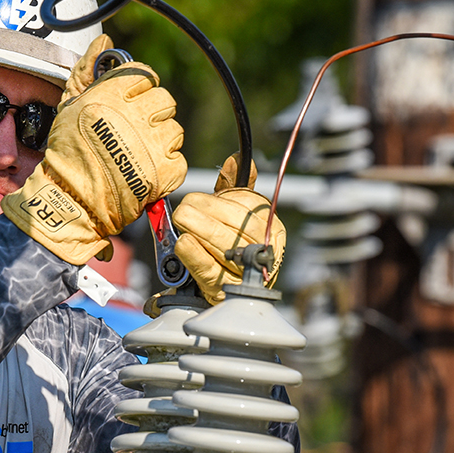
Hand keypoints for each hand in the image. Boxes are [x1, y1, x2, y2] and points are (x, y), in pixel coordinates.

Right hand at [1, 34, 186, 264]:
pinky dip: (164, 168)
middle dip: (152, 114)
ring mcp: (151, 144)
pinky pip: (178, 159)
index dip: (137, 89)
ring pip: (174, 130)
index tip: (128, 103)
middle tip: (134, 131)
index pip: (144, 75)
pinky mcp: (164, 171)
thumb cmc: (68, 154)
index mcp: (110, 95)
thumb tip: (104, 42)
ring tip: (136, 154)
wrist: (71, 201)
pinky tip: (143, 171)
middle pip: (165, 100)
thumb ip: (87, 71)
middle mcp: (133, 116)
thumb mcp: (69, 106)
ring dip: (159, 142)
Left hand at [171, 154, 286, 304]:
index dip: (220, 202)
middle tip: (183, 210)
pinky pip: (210, 269)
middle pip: (237, 225)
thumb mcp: (234, 216)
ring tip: (181, 221)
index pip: (248, 208)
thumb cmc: (230, 248)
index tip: (195, 200)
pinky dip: (194, 255)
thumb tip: (235, 160)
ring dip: (199, 230)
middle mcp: (266, 250)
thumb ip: (233, 191)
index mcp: (272, 227)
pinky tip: (183, 243)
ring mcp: (248, 273)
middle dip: (205, 214)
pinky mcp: (226, 291)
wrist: (226, 292)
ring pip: (225, 244)